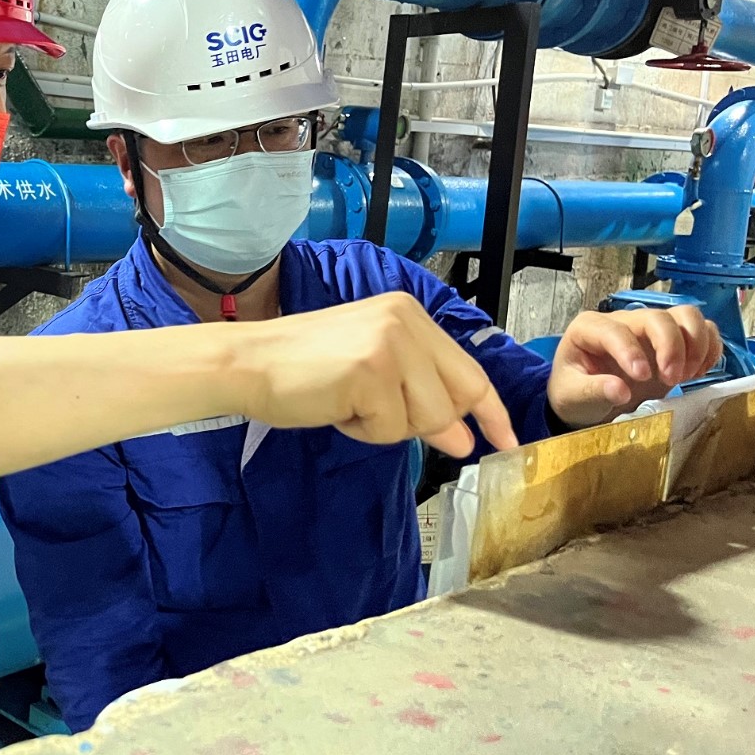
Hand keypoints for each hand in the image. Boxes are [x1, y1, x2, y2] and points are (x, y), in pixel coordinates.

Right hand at [238, 292, 516, 458]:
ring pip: (428, 418)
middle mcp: (406, 320)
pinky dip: (364, 431)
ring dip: (388, 427)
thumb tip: (463, 440)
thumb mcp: (374, 376)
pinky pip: (391, 429)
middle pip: (457, 398)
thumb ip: (422, 397)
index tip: (508, 441)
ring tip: (348, 403)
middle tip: (376, 416)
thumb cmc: (302, 369)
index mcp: (409, 314)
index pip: (469, 371)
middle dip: (427, 423)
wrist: (247, 363)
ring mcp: (390, 344)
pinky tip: (336, 408)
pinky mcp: (371, 371)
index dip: (490, 412)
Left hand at [547, 306, 722, 428]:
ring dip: (696, 344)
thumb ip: (593, 391)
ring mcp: (650, 328)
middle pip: (657, 317)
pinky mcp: (672, 340)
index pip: (615, 330)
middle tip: (671, 379)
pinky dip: (709, 348)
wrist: (587, 401)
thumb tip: (620, 390)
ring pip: (686, 316)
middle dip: (671, 347)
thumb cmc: (574, 393)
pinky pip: (703, 329)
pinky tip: (698, 372)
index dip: (631, 351)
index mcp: (589, 328)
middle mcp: (622, 321)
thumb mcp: (573, 396)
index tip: (642, 377)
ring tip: (686, 375)